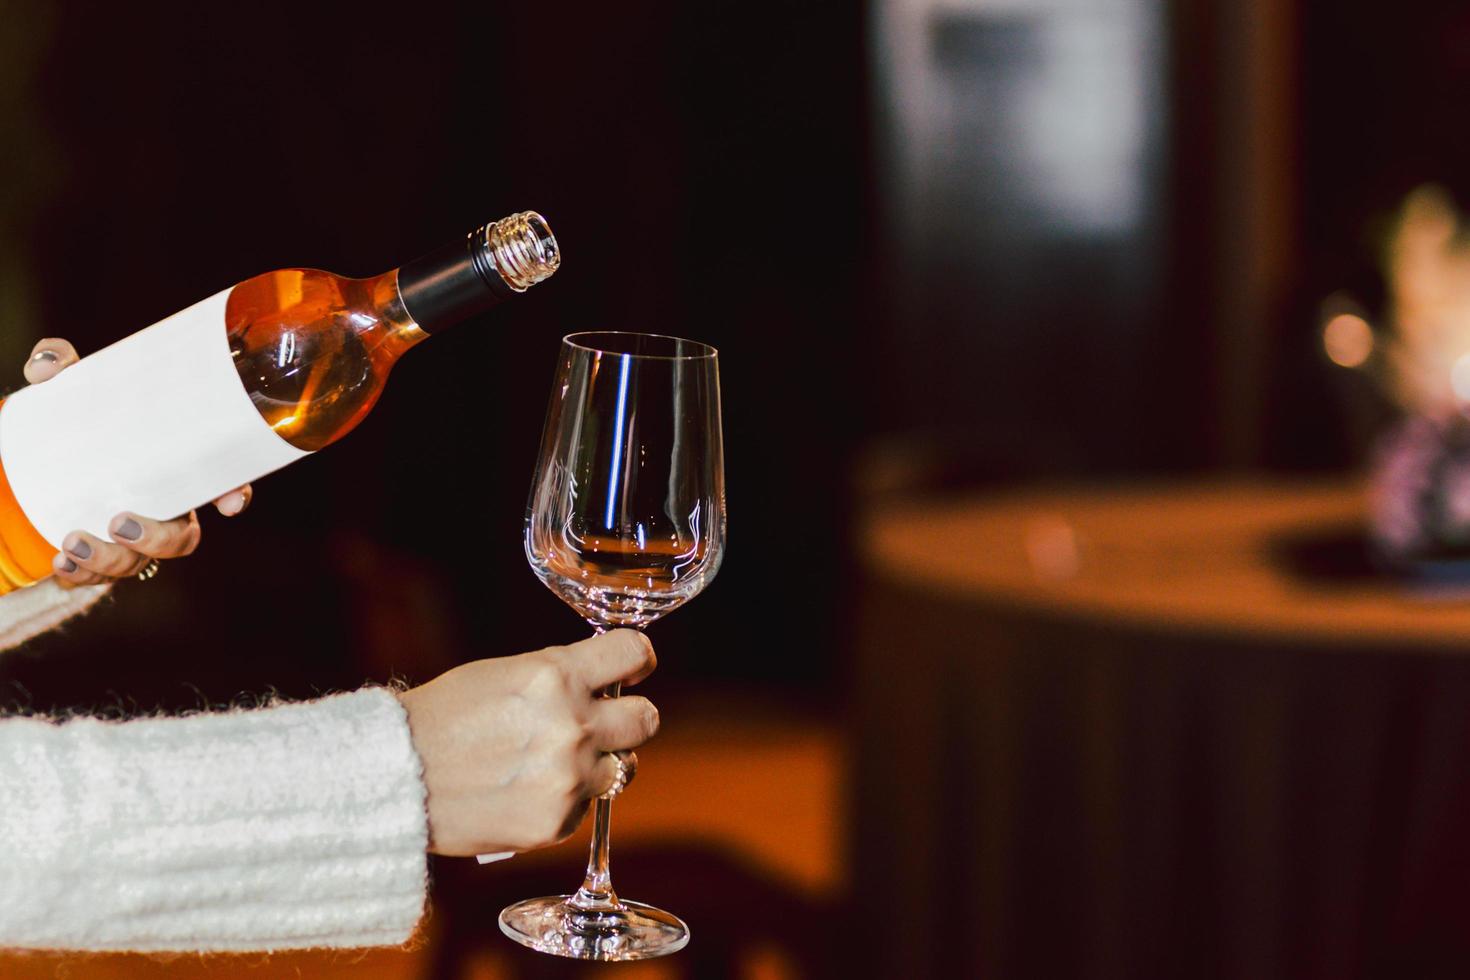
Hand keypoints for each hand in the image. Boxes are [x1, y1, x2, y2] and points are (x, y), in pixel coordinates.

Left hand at [23, 338, 253, 585]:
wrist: (33, 460)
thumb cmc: (73, 420)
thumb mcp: (68, 392)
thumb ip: (59, 369)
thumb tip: (49, 366)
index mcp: (173, 468)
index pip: (221, 483)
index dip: (234, 495)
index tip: (229, 504)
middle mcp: (162, 509)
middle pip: (183, 539)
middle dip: (158, 539)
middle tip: (120, 523)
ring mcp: (131, 538)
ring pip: (140, 565)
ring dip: (110, 561)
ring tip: (71, 544)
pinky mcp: (98, 556)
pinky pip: (100, 579)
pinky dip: (82, 577)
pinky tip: (61, 564)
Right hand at [397, 630, 660, 856]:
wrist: (395, 778)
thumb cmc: (444, 716)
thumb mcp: (505, 673)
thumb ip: (561, 676)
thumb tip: (605, 682)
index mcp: (556, 676)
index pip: (635, 653)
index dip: (638, 661)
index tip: (633, 670)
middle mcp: (571, 726)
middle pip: (647, 719)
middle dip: (630, 717)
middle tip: (607, 722)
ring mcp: (567, 778)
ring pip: (623, 768)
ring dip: (599, 763)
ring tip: (554, 763)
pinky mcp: (556, 822)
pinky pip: (585, 806)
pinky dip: (565, 800)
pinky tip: (525, 792)